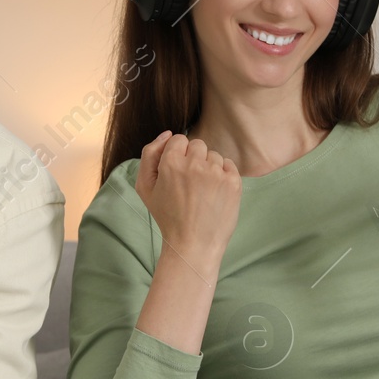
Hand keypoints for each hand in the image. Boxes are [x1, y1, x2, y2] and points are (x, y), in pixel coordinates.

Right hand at [135, 131, 242, 267]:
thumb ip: (149, 155)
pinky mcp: (233, 182)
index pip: (178, 140)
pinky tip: (215, 193)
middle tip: (190, 184)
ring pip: (213, 156)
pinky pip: (229, 165)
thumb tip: (167, 134)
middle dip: (193, 160)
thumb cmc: (167, 217)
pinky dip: (223, 175)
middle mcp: (195, 164)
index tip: (178, 173)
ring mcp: (216, 173)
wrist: (193, 244)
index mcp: (171, 162)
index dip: (177, 156)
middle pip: (197, 145)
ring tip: (202, 192)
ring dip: (209, 168)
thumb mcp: (145, 187)